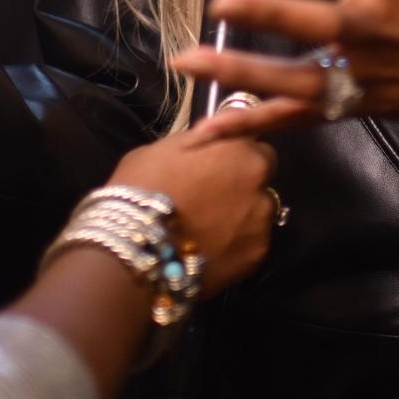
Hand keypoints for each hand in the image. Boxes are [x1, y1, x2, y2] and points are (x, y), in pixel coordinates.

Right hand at [103, 130, 278, 292]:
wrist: (135, 247)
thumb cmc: (141, 187)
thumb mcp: (162, 148)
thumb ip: (197, 143)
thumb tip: (210, 142)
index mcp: (238, 147)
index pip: (255, 144)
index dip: (235, 155)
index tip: (217, 167)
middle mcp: (259, 180)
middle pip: (262, 177)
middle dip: (244, 184)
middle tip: (212, 199)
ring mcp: (261, 220)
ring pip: (260, 213)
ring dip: (243, 216)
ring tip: (209, 231)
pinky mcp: (257, 256)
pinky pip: (251, 244)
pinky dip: (237, 247)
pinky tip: (211, 252)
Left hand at [173, 0, 398, 150]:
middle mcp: (374, 27)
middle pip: (313, 19)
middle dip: (266, 12)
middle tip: (217, 1)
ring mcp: (363, 72)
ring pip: (296, 76)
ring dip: (242, 72)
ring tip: (189, 61)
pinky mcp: (356, 103)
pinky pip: (299, 116)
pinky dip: (255, 125)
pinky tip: (211, 128)